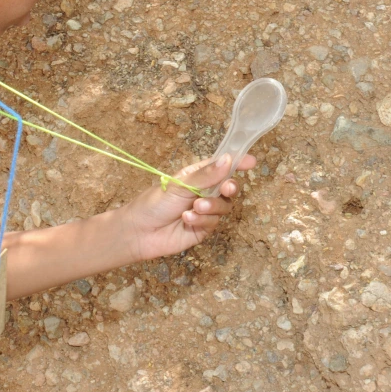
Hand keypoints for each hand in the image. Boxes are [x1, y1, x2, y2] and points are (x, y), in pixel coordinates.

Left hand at [118, 154, 255, 261]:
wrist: (139, 232)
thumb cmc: (154, 202)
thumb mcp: (179, 184)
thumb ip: (205, 175)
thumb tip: (228, 159)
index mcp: (197, 175)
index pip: (221, 166)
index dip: (237, 163)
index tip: (251, 161)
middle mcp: (204, 192)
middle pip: (228, 188)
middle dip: (230, 188)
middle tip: (226, 188)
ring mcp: (205, 211)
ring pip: (224, 207)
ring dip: (211, 207)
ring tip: (194, 208)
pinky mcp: (203, 229)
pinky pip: (213, 223)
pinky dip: (202, 221)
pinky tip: (186, 220)